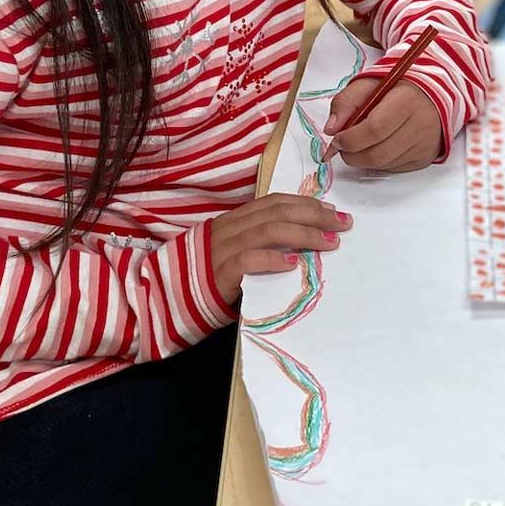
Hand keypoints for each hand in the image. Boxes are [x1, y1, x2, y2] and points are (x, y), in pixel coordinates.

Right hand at [209, 193, 351, 303]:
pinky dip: (273, 259)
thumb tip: (300, 246)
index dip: (306, 204)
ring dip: (303, 234)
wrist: (162, 303)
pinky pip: (247, 260)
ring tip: (329, 242)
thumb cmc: (202, 283)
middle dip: (314, 215)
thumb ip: (257, 247)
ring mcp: (220, 251)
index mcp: (232, 222)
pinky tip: (294, 263)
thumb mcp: (231, 256)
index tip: (333, 213)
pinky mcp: (217, 275)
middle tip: (342, 224)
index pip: (274, 202)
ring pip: (266, 231)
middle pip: (276, 211)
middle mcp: (227, 230)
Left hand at [323, 79, 442, 171]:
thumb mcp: (368, 85)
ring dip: (362, 159)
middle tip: (343, 145)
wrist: (428, 99)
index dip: (350, 138)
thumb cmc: (395, 91)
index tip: (337, 138)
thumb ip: (345, 102)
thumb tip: (331, 128)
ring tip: (358, 144)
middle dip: (352, 154)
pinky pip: (391, 168)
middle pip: (377, 153)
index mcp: (406, 100)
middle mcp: (419, 125)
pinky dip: (376, 162)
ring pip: (382, 165)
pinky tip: (376, 146)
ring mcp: (423, 145)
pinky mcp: (423, 159)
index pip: (374, 129)